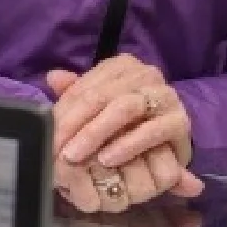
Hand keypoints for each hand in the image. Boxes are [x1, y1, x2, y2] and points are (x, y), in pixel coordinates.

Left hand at [49, 56, 195, 171]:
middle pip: (102, 95)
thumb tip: (52, 77)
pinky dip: (126, 145)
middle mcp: (147, 74)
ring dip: (96, 133)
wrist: (167, 150)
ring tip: (75, 156)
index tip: (46, 134)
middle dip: (74, 124)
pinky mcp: (180, 122)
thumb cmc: (126, 128)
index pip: (86, 85)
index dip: (63, 111)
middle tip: (56, 149)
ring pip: (124, 108)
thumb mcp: (97, 111)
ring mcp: (166, 95)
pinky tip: (107, 160)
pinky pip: (150, 131)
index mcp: (123, 66)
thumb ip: (75, 94)